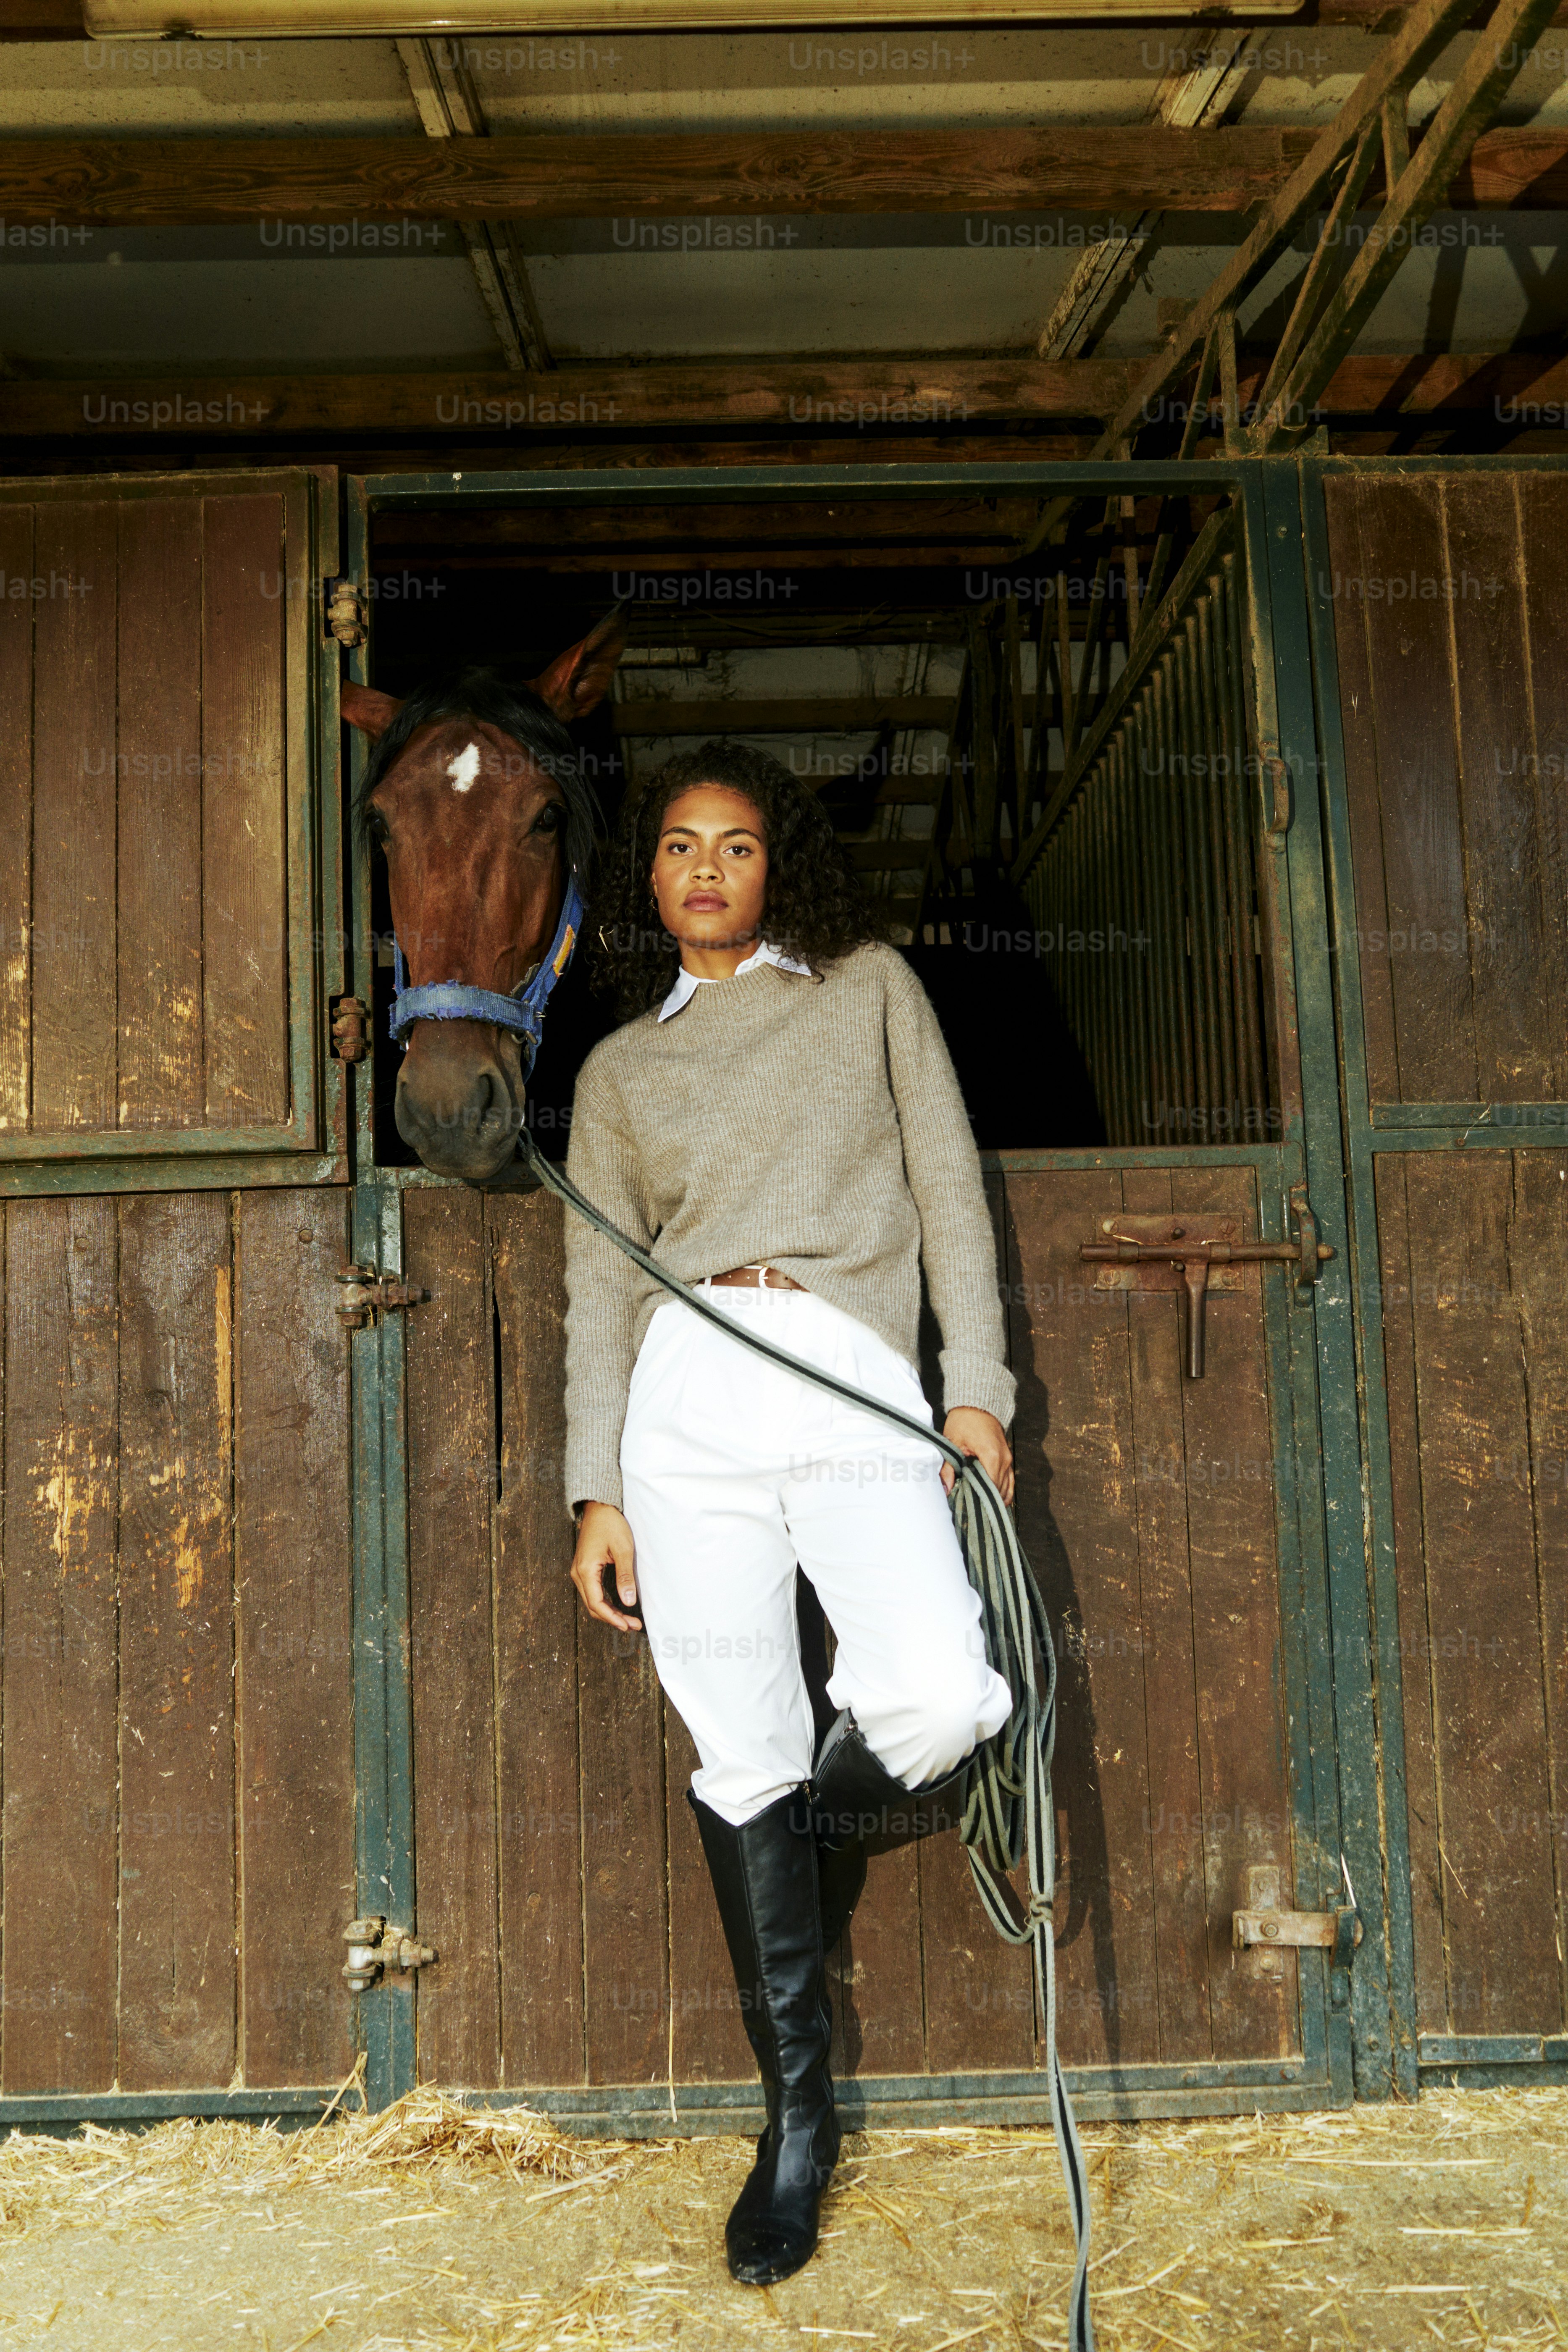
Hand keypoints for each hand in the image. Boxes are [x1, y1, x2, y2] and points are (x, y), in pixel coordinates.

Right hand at [570, 1502, 640, 1632]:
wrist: (599, 1507)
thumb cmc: (611, 1524)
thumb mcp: (623, 1549)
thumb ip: (625, 1576)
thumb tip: (629, 1602)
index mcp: (585, 1570)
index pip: (596, 1603)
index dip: (612, 1618)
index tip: (627, 1626)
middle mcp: (578, 1573)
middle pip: (593, 1606)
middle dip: (613, 1618)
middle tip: (633, 1625)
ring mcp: (579, 1571)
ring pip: (592, 1601)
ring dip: (609, 1612)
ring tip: (628, 1620)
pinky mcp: (585, 1569)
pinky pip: (593, 1592)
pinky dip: (605, 1602)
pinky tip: (618, 1607)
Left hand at [942, 1408, 1013, 1508]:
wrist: (977, 1403)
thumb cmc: (963, 1420)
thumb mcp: (951, 1443)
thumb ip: (948, 1467)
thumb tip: (946, 1489)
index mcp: (991, 1456)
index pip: (990, 1487)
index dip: (981, 1500)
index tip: (970, 1509)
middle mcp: (1004, 1459)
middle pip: (999, 1490)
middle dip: (986, 1501)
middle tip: (973, 1513)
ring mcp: (1008, 1458)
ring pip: (1006, 1487)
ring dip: (996, 1498)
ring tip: (983, 1511)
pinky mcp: (1007, 1457)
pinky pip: (1010, 1479)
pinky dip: (1004, 1491)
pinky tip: (997, 1502)